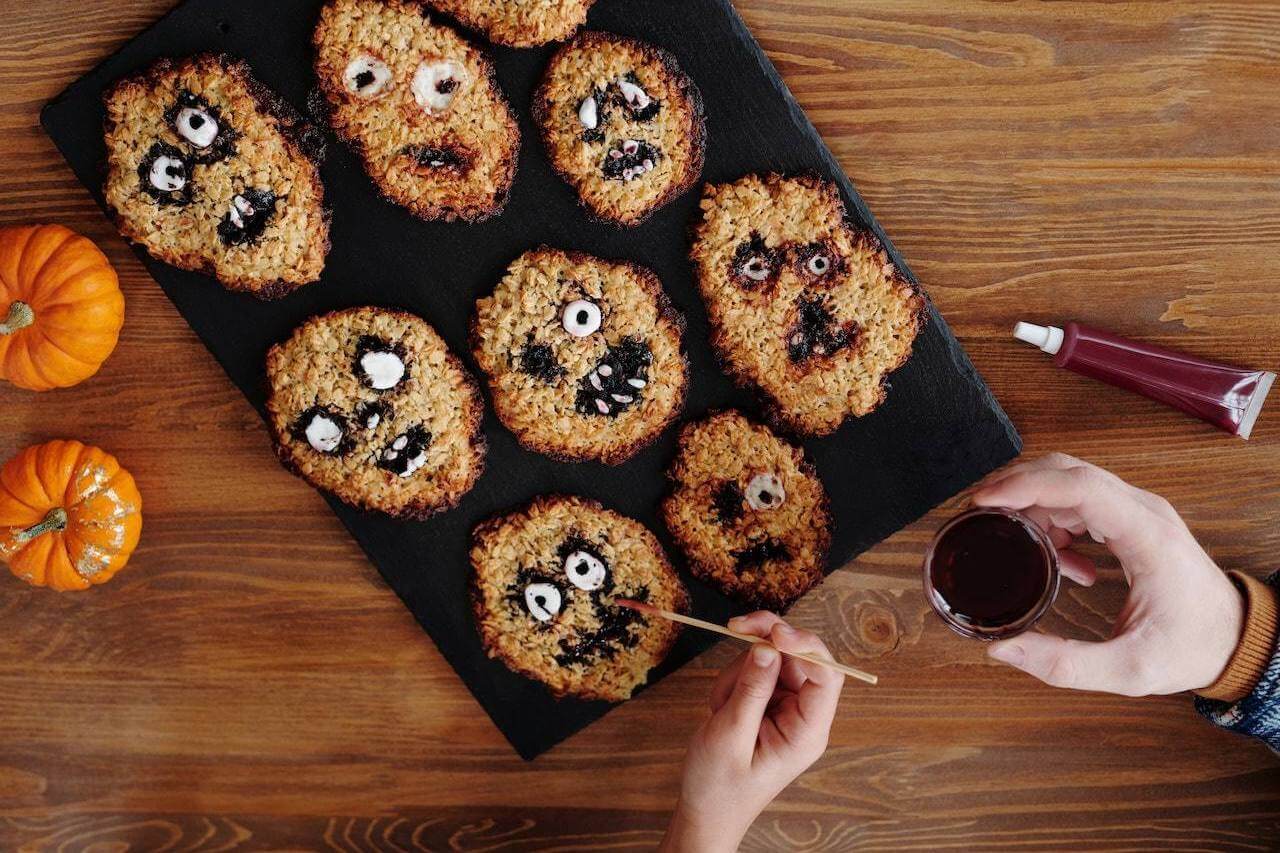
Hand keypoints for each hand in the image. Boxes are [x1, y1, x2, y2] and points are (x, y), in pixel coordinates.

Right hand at [660, 613, 843, 852]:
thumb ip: (751, 689)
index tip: (774, 632)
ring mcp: (787, 708)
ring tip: (720, 706)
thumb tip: (768, 646)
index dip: (805, 646)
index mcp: (808, 732)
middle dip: (767, 641)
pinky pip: (756, 671)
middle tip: (735, 626)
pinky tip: (720, 708)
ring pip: (773, 659)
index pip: (825, 676)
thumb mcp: (729, 735)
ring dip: (740, 670)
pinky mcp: (769, 703)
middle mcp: (804, 716)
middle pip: (800, 657)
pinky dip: (733, 680)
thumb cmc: (719, 786)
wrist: (706, 811)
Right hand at [972, 453, 1243, 695]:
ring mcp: (1138, 511)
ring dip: (1032, 504)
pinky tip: (1056, 561)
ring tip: (1012, 544)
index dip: (1026, 485)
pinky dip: (1052, 519)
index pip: (1081, 486)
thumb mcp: (1129, 671)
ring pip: (1070, 481)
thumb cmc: (1192, 649)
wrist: (1237, 639)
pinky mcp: (1131, 519)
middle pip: (1068, 471)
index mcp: (1147, 537)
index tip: (984, 499)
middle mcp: (1143, 511)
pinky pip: (1080, 500)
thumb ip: (1064, 664)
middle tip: (976, 514)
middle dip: (1015, 485)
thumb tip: (1002, 649)